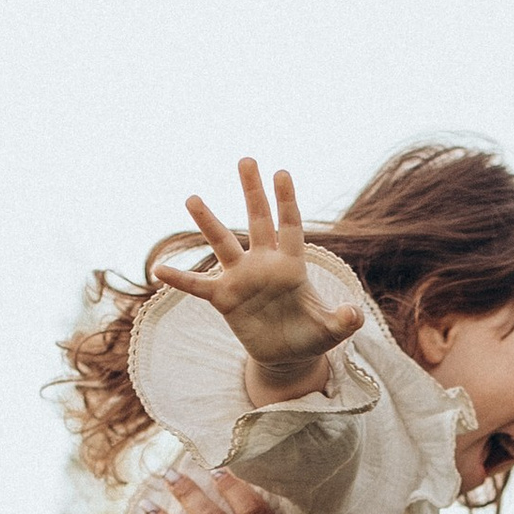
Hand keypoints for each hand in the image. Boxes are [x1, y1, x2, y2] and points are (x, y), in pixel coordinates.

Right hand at [152, 158, 363, 392]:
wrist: (287, 354)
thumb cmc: (311, 335)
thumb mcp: (331, 331)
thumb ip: (343, 321)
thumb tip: (354, 313)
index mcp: (291, 266)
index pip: (290, 227)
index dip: (286, 201)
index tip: (281, 173)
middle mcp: (264, 264)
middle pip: (258, 221)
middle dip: (252, 192)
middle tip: (246, 160)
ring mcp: (242, 279)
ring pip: (223, 244)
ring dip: (209, 223)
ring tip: (193, 198)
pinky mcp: (225, 299)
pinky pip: (199, 286)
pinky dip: (180, 279)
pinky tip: (159, 270)